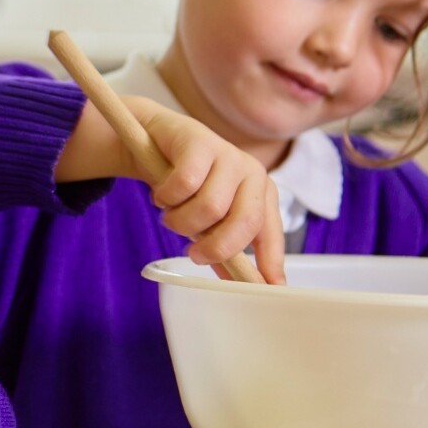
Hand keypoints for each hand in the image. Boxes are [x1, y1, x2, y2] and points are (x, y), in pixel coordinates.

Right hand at [59, 96, 285, 284]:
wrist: (157, 139)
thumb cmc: (188, 184)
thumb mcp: (207, 219)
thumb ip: (222, 248)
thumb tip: (239, 284)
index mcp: (260, 195)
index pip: (270, 234)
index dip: (270, 262)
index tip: (268, 288)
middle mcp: (252, 174)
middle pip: (244, 223)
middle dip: (215, 247)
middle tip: (193, 253)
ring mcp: (228, 156)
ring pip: (209, 208)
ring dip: (180, 221)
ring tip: (171, 215)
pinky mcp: (201, 142)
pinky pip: (184, 184)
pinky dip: (167, 197)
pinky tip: (162, 195)